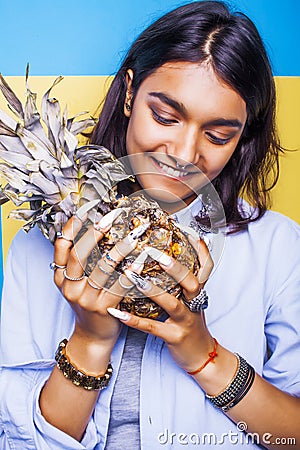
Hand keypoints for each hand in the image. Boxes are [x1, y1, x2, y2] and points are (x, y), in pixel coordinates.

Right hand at [53, 209, 148, 358]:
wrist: (93, 337)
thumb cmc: (89, 304)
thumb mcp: (76, 284)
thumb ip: (78, 263)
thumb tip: (92, 229)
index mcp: (61, 277)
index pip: (61, 246)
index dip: (73, 226)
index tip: (87, 208)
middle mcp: (70, 286)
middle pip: (80, 253)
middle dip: (96, 232)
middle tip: (112, 217)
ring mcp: (85, 298)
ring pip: (103, 267)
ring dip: (121, 248)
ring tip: (134, 234)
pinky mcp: (103, 309)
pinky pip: (120, 285)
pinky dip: (132, 271)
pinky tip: (141, 259)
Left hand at [108, 236, 214, 371]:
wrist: (203, 357)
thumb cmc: (190, 324)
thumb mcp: (191, 302)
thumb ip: (181, 283)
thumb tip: (165, 261)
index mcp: (198, 292)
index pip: (206, 266)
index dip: (200, 248)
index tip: (186, 229)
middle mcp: (194, 304)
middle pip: (191, 281)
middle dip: (174, 266)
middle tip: (154, 251)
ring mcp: (186, 321)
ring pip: (171, 303)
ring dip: (152, 289)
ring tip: (131, 275)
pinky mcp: (175, 338)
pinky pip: (152, 328)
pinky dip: (133, 319)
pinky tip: (116, 312)